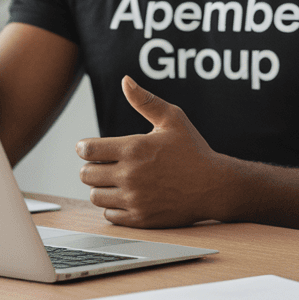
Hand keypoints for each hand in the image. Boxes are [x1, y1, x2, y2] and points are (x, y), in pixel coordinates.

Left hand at [76, 76, 233, 227]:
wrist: (214, 186)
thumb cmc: (193, 150)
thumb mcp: (173, 119)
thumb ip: (146, 101)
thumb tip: (125, 81)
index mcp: (134, 148)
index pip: (87, 150)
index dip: (84, 147)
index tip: (90, 148)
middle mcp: (130, 175)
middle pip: (86, 174)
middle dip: (91, 167)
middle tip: (103, 164)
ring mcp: (135, 199)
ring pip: (94, 196)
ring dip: (100, 187)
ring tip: (114, 180)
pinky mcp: (140, 218)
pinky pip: (109, 215)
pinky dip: (113, 206)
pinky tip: (126, 196)